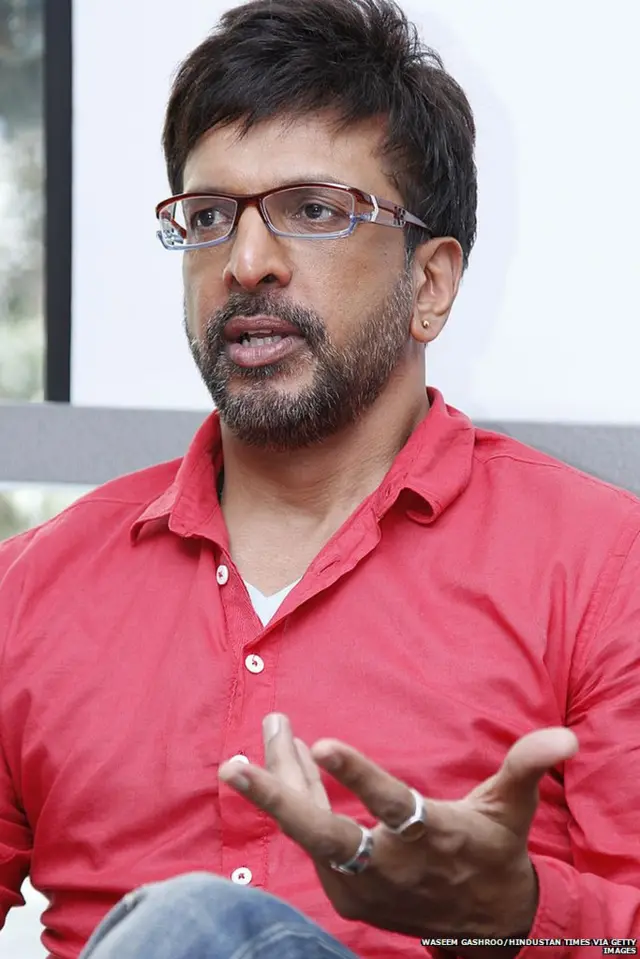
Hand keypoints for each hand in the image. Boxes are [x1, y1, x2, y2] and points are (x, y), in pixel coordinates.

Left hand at [219, 716, 577, 939]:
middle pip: (322, 833)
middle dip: (276, 797)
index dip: (357, 777)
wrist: (482, 927)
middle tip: (234, 767)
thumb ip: (526, 766)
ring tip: (268, 734)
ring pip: (310, 829)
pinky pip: (314, 838)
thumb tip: (564, 737)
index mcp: (430, 837)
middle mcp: (389, 865)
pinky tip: (286, 762)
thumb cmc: (491, 853)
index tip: (322, 743)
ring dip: (283, 782)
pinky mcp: (347, 891)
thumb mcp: (511, 810)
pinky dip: (298, 798)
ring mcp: (362, 883)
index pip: (389, 806)